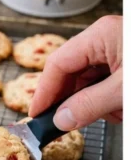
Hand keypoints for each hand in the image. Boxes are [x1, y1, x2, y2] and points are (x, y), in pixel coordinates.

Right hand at [28, 14, 121, 129]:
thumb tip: (60, 119)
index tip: (37, 114)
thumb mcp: (123, 91)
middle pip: (73, 73)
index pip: (58, 63)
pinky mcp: (125, 65)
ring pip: (91, 82)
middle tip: (67, 124)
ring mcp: (117, 51)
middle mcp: (105, 39)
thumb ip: (90, 105)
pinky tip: (122, 109)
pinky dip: (111, 102)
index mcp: (101, 35)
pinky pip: (106, 84)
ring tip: (119, 112)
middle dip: (77, 101)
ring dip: (100, 105)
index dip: (45, 91)